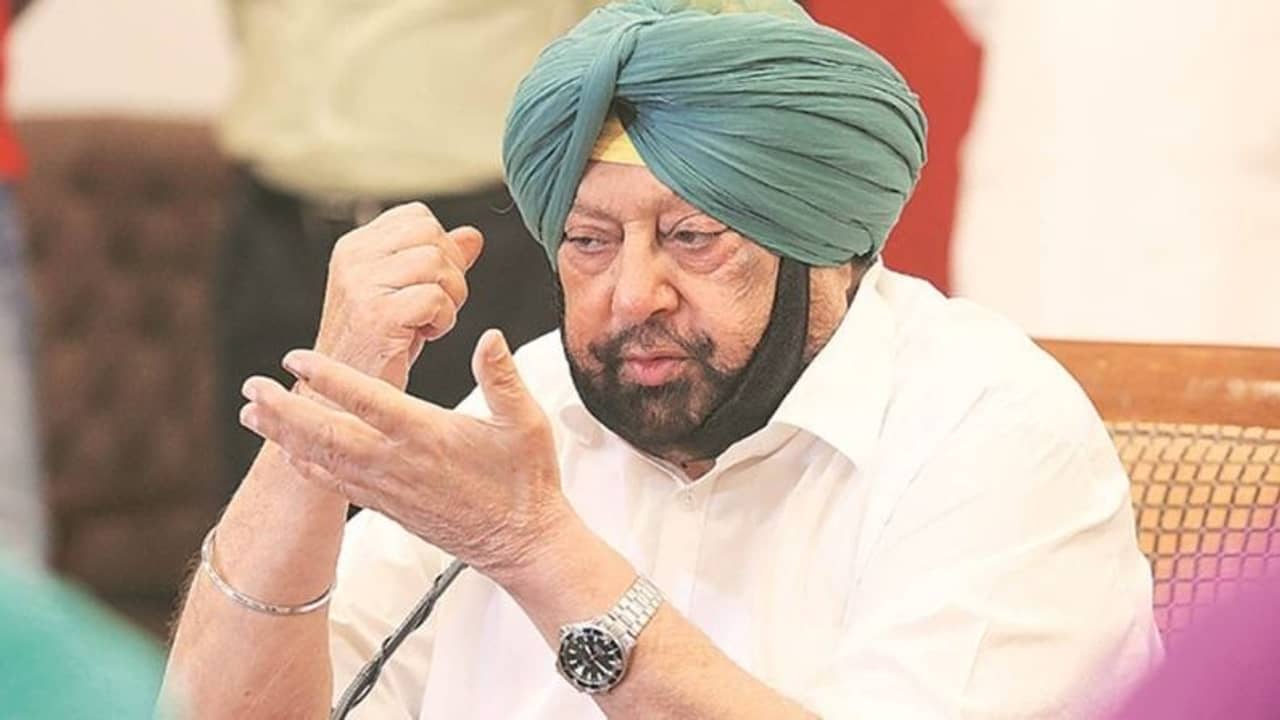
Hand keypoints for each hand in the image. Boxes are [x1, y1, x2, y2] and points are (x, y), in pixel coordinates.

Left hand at [238, 330, 571, 577]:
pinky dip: (307, 467)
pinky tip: (288, 455)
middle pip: (329, 434)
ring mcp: (389, 489)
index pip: (369, 401)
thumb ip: (502, 378)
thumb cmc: (526, 482)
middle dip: (287, 409)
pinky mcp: (387, 507)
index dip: (330, 378)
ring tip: (252, 414)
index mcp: (429, 436)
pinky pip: (337, 485)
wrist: (522, 543)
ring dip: (286, 435)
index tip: (296, 358)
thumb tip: (489, 338)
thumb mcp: (526, 422)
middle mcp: (399, 464)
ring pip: (325, 460)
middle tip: (253, 386)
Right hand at [314, 202, 482, 388]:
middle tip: (432, 308)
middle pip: (432, 236)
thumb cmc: (378, 347)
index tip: (427, 284)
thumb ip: (438, 261)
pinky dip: (442, 321)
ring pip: (437, 264)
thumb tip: (472, 236)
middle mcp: (354, 258)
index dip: (439, 249)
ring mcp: (361, 284)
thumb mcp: (407, 294)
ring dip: (448, 299)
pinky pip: (435, 298)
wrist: (343, 397)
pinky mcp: (377, 314)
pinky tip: (422, 336)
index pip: (419, 217)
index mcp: (356, 246)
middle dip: (449, 273)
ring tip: (425, 323)